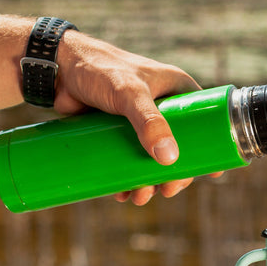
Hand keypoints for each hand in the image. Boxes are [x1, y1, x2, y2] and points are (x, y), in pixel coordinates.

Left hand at [53, 30, 206, 203]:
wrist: (57, 68)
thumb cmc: (99, 70)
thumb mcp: (129, 94)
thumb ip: (149, 122)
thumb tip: (169, 160)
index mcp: (177, 89)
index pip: (204, 122)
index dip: (209, 149)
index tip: (210, 175)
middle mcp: (162, 105)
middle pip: (178, 147)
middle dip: (173, 174)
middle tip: (166, 191)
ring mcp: (138, 120)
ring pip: (152, 157)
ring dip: (149, 181)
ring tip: (138, 197)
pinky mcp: (116, 131)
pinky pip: (128, 159)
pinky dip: (128, 178)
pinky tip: (122, 192)